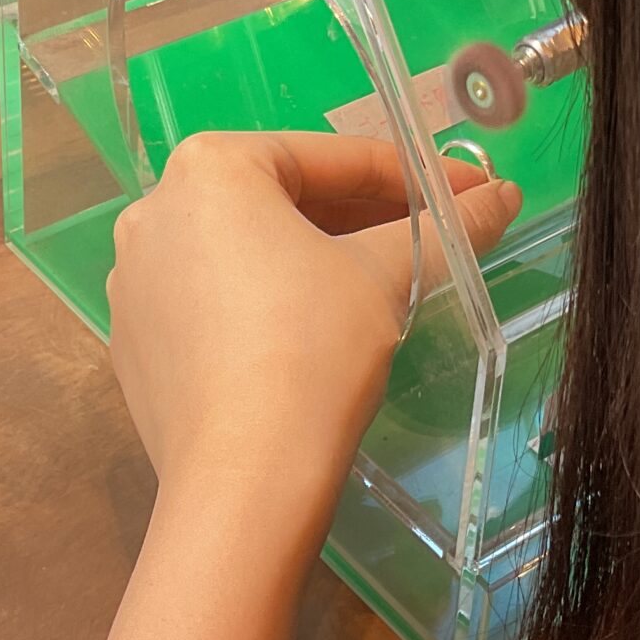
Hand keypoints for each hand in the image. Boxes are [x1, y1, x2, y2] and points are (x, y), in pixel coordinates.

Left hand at [106, 133, 520, 558]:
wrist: (244, 480)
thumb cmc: (313, 350)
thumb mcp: (387, 276)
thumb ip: (448, 225)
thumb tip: (504, 196)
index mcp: (210, 168)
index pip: (333, 159)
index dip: (416, 175)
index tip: (471, 190)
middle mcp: (156, 208)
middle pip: (285, 198)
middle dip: (366, 215)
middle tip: (437, 233)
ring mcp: (135, 279)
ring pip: (247, 250)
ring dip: (317, 256)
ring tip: (386, 281)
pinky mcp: (135, 341)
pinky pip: (214, 299)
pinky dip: (266, 301)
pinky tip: (315, 332)